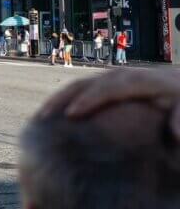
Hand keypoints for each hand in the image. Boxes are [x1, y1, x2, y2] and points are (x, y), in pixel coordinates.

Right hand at [40, 67, 179, 139]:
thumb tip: (177, 133)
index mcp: (152, 81)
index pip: (116, 85)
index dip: (91, 97)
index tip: (72, 114)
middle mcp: (133, 75)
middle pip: (93, 80)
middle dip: (66, 96)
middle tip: (44, 115)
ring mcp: (125, 79)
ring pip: (88, 82)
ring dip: (63, 96)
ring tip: (43, 116)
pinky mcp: (121, 86)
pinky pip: (92, 88)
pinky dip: (72, 99)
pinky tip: (59, 115)